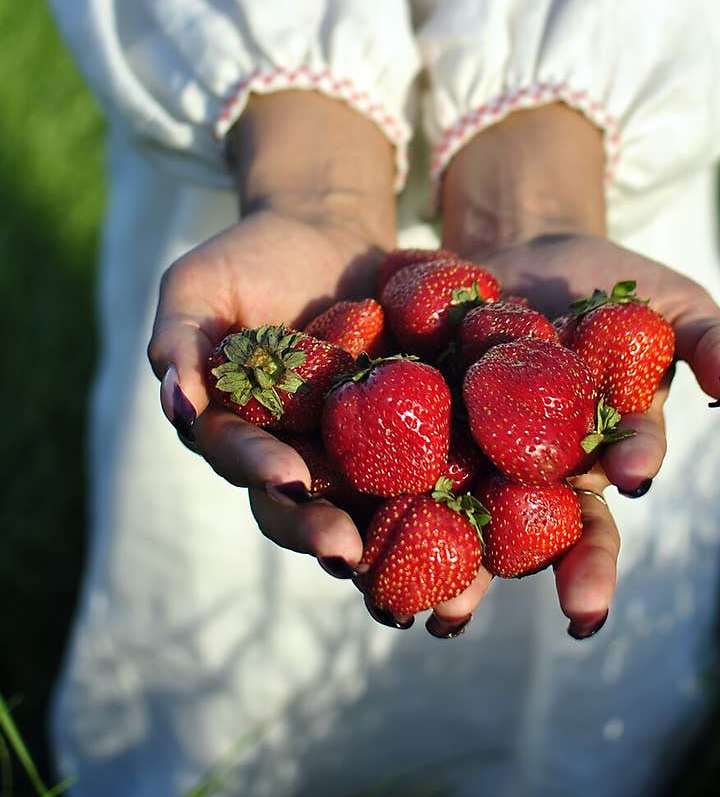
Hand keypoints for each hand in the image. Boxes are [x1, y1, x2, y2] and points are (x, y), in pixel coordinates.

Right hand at [147, 92, 396, 574]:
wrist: (327, 229)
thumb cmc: (249, 259)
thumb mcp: (198, 288)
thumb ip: (177, 343)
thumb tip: (176, 406)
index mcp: (237, 432)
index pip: (245, 463)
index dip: (264, 473)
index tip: (287, 479)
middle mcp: (292, 454)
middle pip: (300, 507)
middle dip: (319, 531)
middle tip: (346, 551)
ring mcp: (348, 451)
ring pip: (359, 508)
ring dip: (379, 539)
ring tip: (397, 567)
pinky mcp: (404, 433)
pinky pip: (419, 470)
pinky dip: (440, 498)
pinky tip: (466, 518)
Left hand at [418, 105, 719, 640]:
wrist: (521, 248)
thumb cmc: (606, 281)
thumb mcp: (666, 299)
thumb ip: (707, 334)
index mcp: (598, 455)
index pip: (606, 504)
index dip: (597, 545)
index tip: (592, 581)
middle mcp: (537, 473)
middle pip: (531, 534)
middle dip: (513, 578)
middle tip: (485, 619)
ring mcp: (477, 456)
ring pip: (461, 524)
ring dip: (443, 570)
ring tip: (429, 612)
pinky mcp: (417, 429)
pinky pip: (397, 474)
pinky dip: (380, 505)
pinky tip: (357, 539)